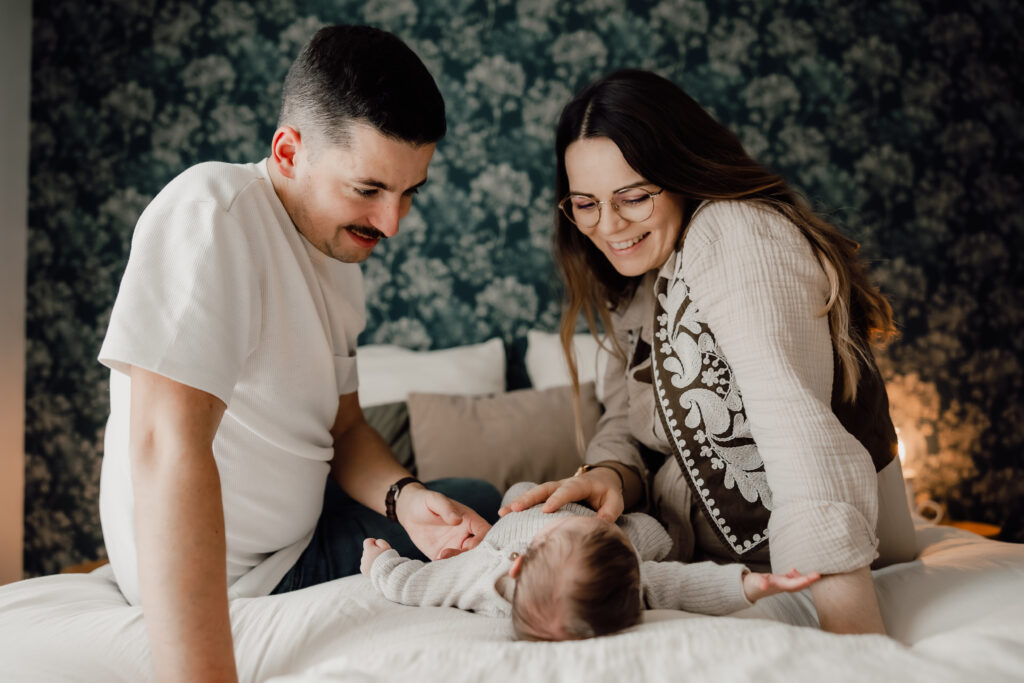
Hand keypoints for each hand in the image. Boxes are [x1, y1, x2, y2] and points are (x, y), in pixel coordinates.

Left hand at [361, 538, 391, 575]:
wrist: (386, 574)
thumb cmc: (388, 559)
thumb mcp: (387, 547)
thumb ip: (380, 542)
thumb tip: (375, 542)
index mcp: (369, 550)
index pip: (367, 541)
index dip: (373, 542)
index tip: (378, 545)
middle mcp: (364, 557)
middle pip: (367, 551)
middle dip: (373, 551)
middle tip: (381, 556)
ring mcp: (363, 565)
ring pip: (366, 559)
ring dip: (371, 559)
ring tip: (380, 563)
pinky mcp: (364, 572)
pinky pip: (366, 566)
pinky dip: (370, 566)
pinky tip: (377, 568)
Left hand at [396, 485, 491, 560]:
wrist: (408, 512)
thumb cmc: (423, 502)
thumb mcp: (434, 500)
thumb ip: (446, 508)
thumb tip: (457, 519)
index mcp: (469, 520)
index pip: (485, 533)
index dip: (483, 541)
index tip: (470, 546)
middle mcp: (466, 535)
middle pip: (478, 550)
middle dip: (469, 556)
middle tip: (449, 553)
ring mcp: (455, 547)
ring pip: (466, 560)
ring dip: (457, 563)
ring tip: (440, 557)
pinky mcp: (443, 556)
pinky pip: (450, 565)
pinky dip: (447, 568)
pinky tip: (436, 563)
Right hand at [497, 469, 623, 521]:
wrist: (602, 479)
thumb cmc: (607, 492)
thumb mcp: (615, 501)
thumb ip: (609, 511)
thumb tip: (600, 523)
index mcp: (580, 484)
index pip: (567, 491)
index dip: (556, 499)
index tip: (545, 510)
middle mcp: (563, 484)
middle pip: (544, 489)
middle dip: (529, 499)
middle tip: (515, 509)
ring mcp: (554, 489)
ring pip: (535, 493)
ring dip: (519, 502)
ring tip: (503, 512)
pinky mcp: (548, 496)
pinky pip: (533, 500)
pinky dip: (519, 506)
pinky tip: (504, 515)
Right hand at [742, 568, 820, 602]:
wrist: (747, 589)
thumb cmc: (751, 585)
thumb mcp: (754, 582)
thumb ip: (760, 583)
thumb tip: (765, 585)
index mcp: (778, 586)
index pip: (794, 584)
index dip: (804, 581)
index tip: (814, 577)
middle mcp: (782, 586)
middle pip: (799, 585)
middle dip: (809, 580)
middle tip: (818, 575)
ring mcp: (781, 584)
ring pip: (796, 583)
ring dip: (803, 578)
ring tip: (802, 571)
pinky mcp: (779, 581)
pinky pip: (791, 580)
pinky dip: (795, 575)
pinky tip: (793, 570)